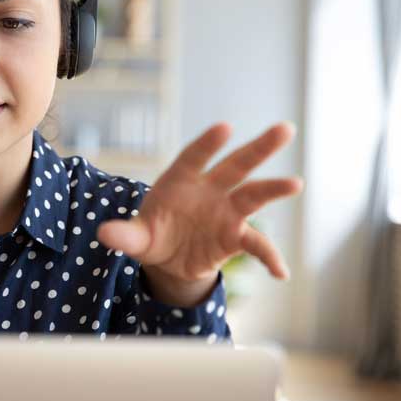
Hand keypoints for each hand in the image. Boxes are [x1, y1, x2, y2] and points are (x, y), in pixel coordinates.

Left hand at [97, 122, 302, 305]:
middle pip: (236, 165)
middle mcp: (209, 190)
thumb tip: (104, 235)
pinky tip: (281, 273)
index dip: (208, 143)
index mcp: (180, 181)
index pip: (195, 157)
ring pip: (253, 196)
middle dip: (259, 148)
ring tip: (295, 183)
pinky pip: (256, 245)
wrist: (168, 259)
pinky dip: (269, 257)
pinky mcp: (235, 236)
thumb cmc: (151, 234)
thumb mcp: (135, 238)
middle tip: (285, 129)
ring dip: (273, 189)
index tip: (225, 127)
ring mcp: (225, 212)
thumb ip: (124, 235)